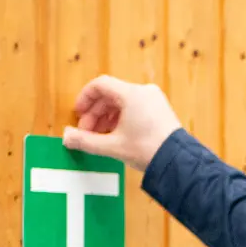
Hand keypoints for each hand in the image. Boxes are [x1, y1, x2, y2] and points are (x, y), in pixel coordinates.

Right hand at [62, 75, 182, 170]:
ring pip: (123, 101)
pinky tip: (117, 134)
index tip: (78, 114)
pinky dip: (122, 117)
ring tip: (101, 136)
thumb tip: (67, 138)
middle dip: (95, 113)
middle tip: (87, 132)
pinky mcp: (160, 110)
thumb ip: (86, 141)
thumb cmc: (148, 150)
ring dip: (107, 117)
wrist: (178, 161)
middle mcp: (144, 92)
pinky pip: (135, 107)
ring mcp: (154, 100)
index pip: (100, 85)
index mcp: (132, 94)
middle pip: (111, 94)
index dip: (85, 98)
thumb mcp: (112, 146)